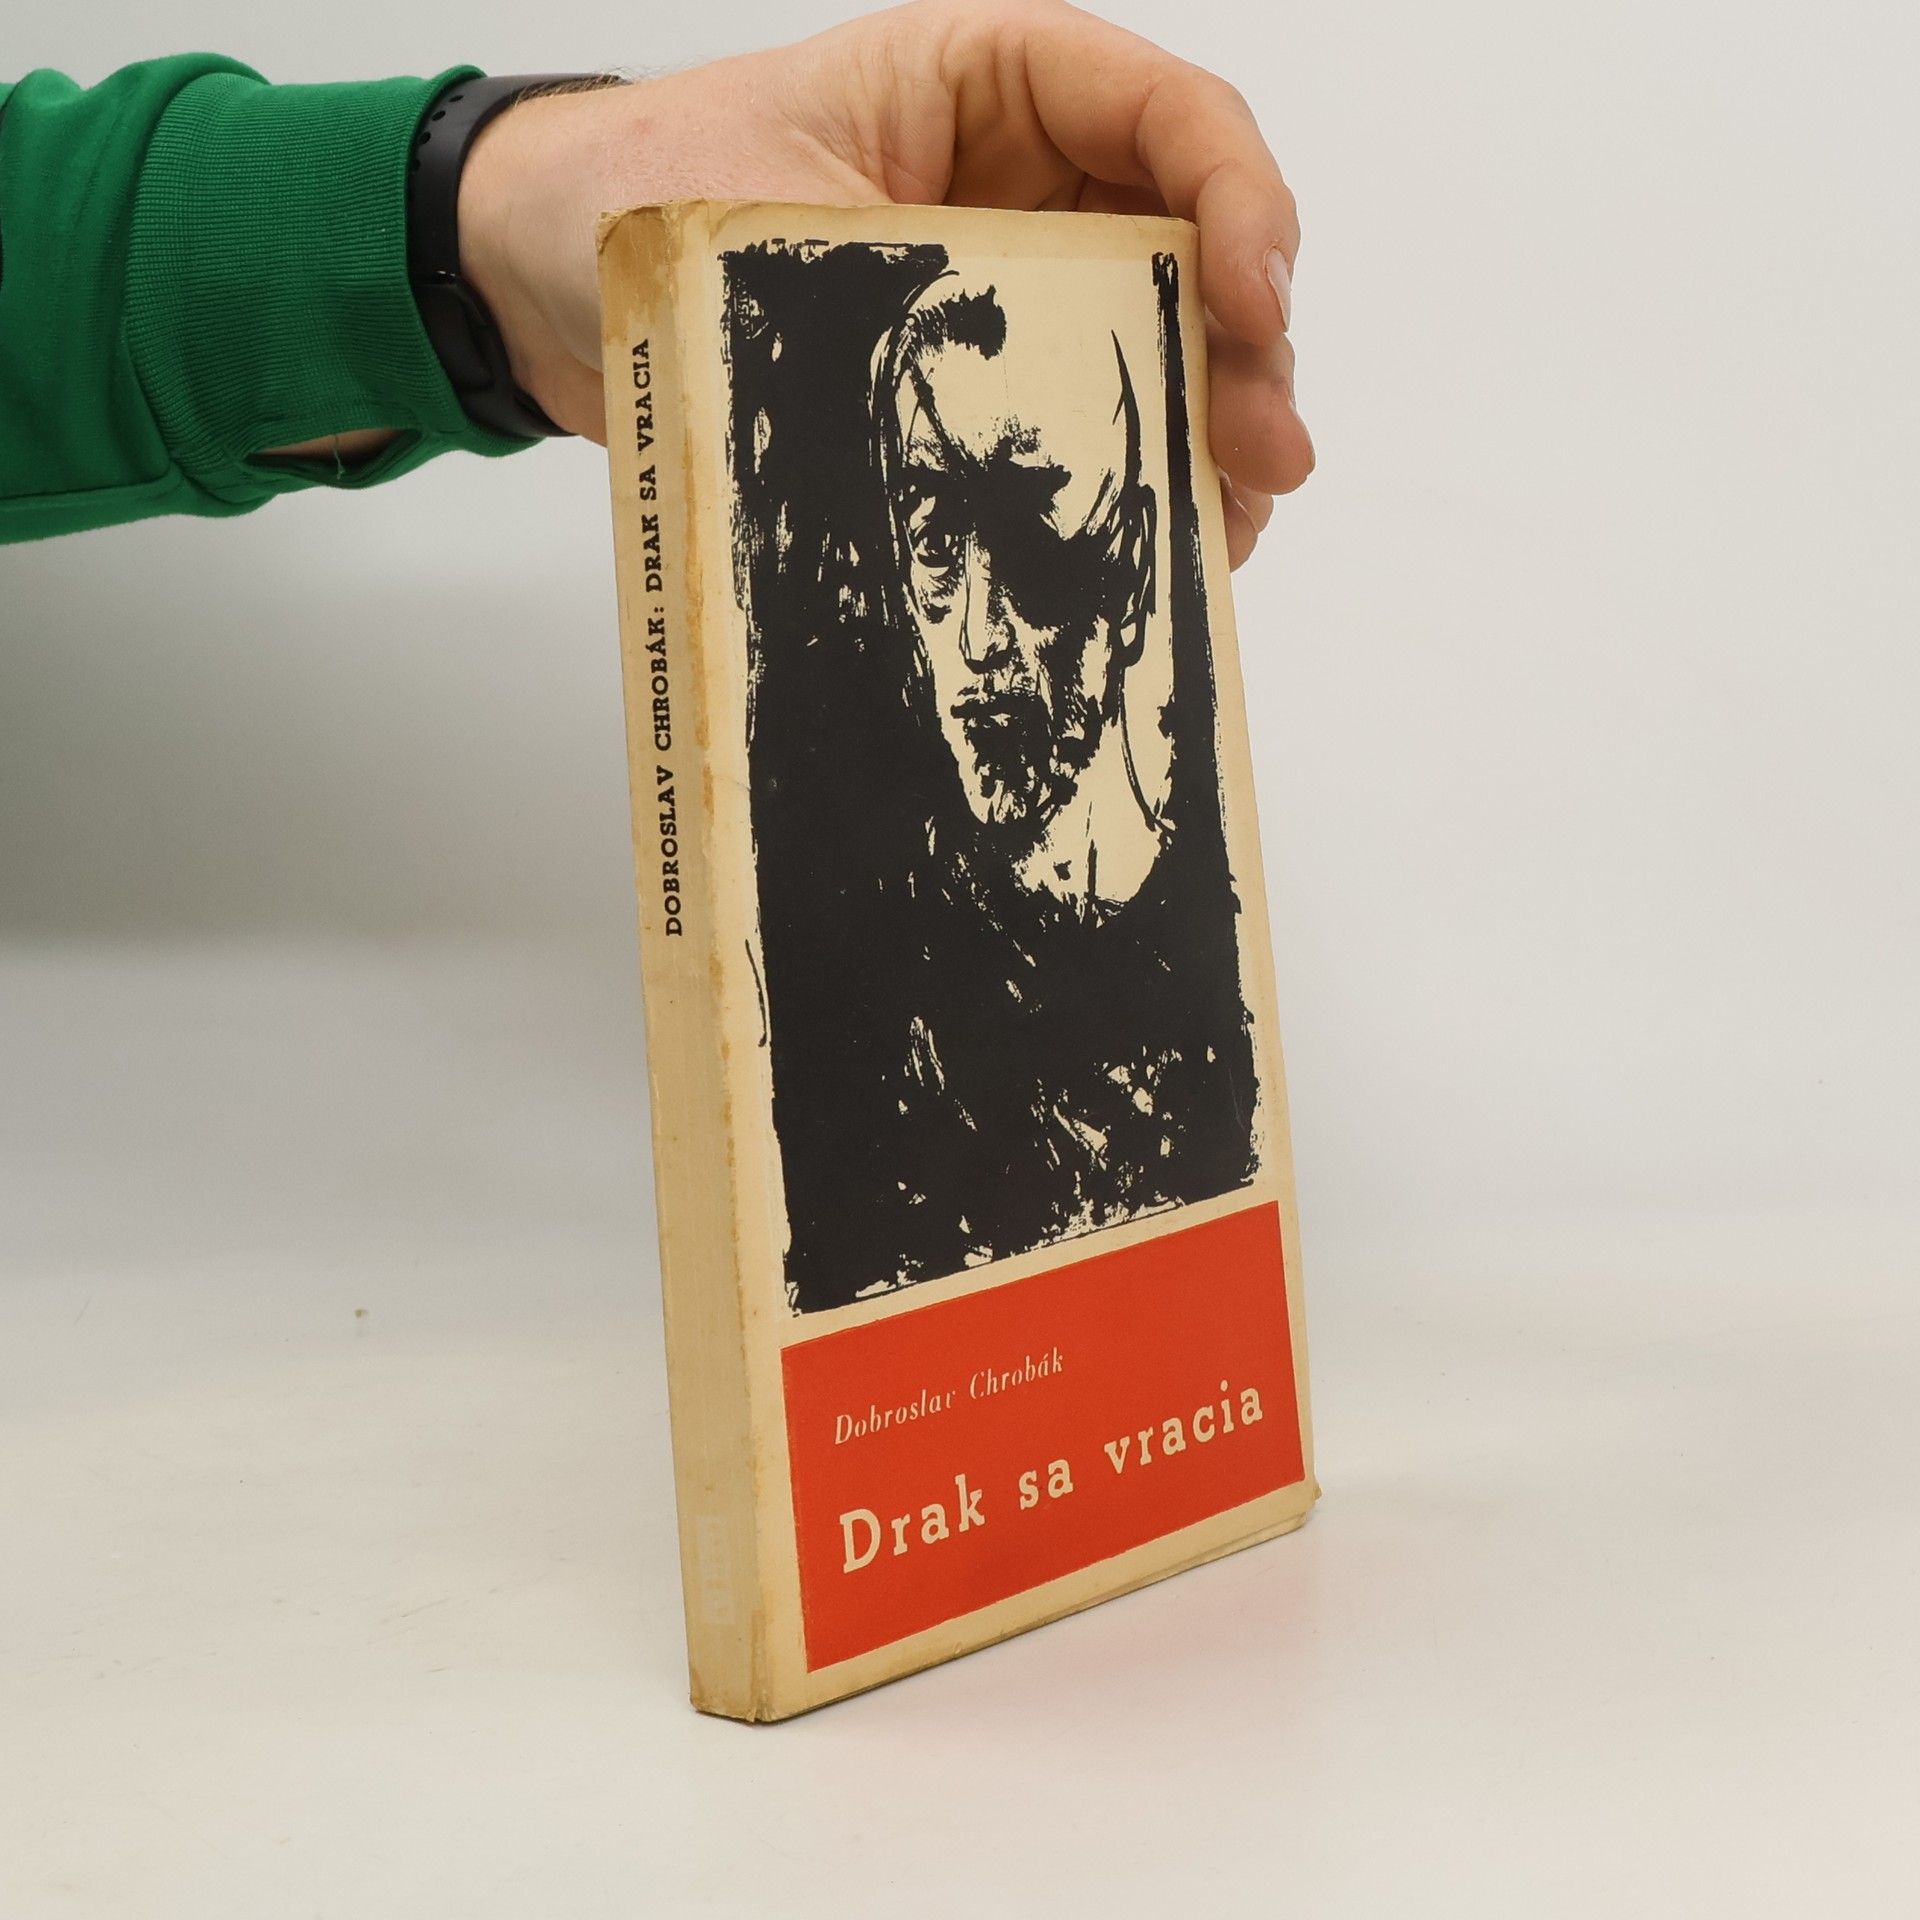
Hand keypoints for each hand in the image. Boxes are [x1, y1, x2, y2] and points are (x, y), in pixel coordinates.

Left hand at [459, 0, 1312, 565]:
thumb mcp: (762, 219)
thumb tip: (1016, 422)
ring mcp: (1005, 285)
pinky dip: (1129, 484)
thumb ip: (891, 288)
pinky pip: (1081, 421)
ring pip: (1154, 344)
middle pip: (1188, 245)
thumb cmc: (623, 197)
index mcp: (983, 81)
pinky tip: (1158, 547)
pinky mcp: (972, 378)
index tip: (1249, 304)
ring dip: (1204, 435)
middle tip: (1266, 461)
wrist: (527, 276)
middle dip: (1243, 351)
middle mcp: (1019, 181)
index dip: (1238, 202)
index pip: (1163, 113)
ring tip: (1228, 531)